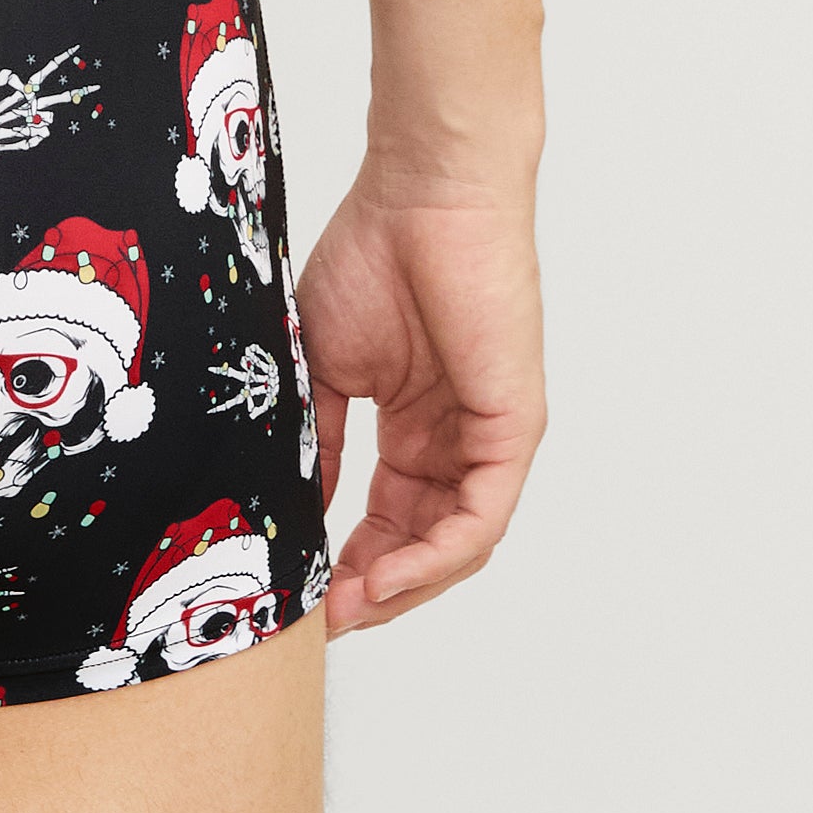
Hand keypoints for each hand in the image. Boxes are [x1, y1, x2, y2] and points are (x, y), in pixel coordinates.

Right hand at [295, 170, 543, 631]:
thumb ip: (322, 438)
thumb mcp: (326, 365)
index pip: (390, 519)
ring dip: (404, 586)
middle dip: (376, 590)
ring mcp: (488, 439)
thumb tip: (299, 509)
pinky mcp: (512, 430)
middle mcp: (457, 441)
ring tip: (349, 606)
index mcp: (416, 427)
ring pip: (455, 545)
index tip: (304, 593)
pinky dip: (434, 556)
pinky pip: (480, 518)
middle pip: (424, 545)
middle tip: (324, 617)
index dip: (350, 563)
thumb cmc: (374, 255)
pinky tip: (387, 574)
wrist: (422, 195)